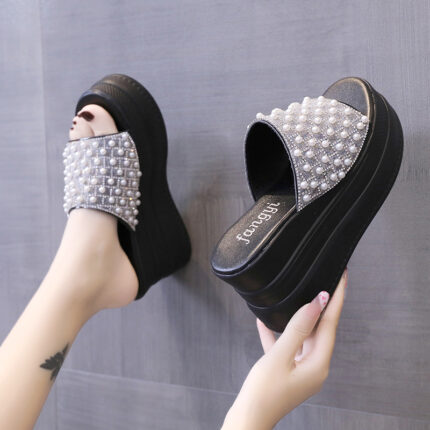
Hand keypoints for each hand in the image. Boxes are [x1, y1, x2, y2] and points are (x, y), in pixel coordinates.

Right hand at [222, 270, 347, 429]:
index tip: (341, 278)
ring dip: (299, 317)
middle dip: (322, 304)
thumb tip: (316, 304)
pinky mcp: (288, 371)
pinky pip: (286, 346)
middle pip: (320, 329)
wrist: (247, 420)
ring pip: (303, 336)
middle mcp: (314, 367)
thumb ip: (298, 328)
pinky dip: (278, 334)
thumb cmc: (263, 393)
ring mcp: (301, 369)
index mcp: (318, 364)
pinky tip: (265, 322)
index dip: (336, 299)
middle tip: (327, 280)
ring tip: (301, 295)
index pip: (330, 324)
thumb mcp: (280, 356)